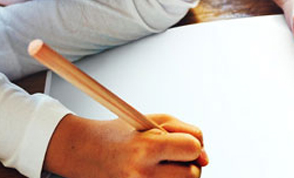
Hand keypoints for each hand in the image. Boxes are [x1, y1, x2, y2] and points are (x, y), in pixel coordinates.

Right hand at [45, 113, 206, 177]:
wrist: (87, 152)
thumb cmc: (125, 133)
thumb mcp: (155, 120)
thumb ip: (187, 132)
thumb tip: (206, 158)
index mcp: (148, 147)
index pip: (192, 149)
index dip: (193, 145)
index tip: (183, 144)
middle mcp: (143, 173)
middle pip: (192, 174)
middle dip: (189, 164)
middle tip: (173, 158)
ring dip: (181, 176)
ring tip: (165, 166)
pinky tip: (158, 174)